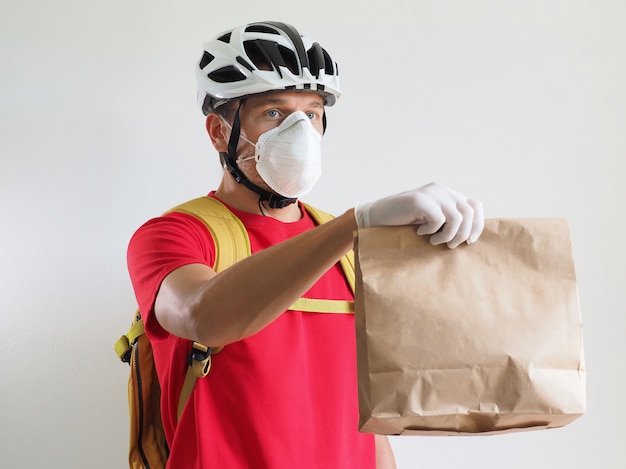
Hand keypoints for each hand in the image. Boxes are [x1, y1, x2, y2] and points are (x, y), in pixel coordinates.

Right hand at [354, 182, 483, 247]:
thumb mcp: (431, 221)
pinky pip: (439, 219)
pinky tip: (420, 232)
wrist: (375, 218)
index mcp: (446, 193)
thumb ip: (448, 221)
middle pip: (469, 212)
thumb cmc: (402, 224)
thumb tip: (471, 236)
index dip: (478, 224)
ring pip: (457, 217)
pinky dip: (432, 231)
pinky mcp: (419, 200)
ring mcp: (430, 193)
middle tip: (449, 246)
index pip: (475, 205)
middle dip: (463, 234)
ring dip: (448, 235)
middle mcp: (440, 189)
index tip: (470, 241)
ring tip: (434, 241)